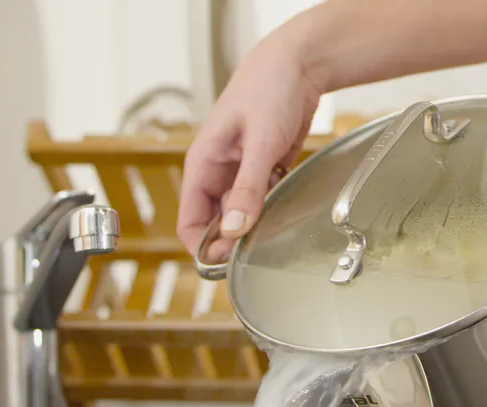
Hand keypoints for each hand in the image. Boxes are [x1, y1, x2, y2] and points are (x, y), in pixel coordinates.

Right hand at [177, 26, 323, 261]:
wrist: (297, 65)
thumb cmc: (268, 89)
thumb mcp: (260, 142)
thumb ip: (248, 188)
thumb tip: (232, 229)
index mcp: (203, 164)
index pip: (189, 220)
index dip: (204, 246)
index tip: (227, 261)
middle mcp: (219, 172)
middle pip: (215, 223)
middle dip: (232, 239)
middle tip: (256, 249)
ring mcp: (242, 172)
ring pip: (241, 214)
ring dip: (254, 224)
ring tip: (273, 224)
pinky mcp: (265, 169)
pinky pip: (263, 200)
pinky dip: (272, 207)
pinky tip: (284, 203)